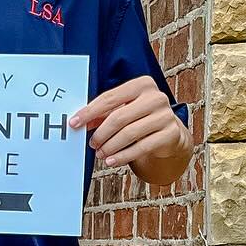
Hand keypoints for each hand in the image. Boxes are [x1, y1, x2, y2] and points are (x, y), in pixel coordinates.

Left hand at [70, 76, 188, 169]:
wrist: (170, 134)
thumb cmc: (141, 118)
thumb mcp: (122, 111)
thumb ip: (102, 114)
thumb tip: (80, 122)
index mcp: (142, 85)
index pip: (109, 98)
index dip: (89, 111)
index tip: (74, 123)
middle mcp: (156, 97)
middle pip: (118, 117)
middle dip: (101, 133)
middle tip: (92, 144)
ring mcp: (165, 115)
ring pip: (129, 133)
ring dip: (110, 147)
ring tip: (100, 153)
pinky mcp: (170, 134)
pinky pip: (141, 147)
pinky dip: (123, 156)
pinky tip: (112, 160)